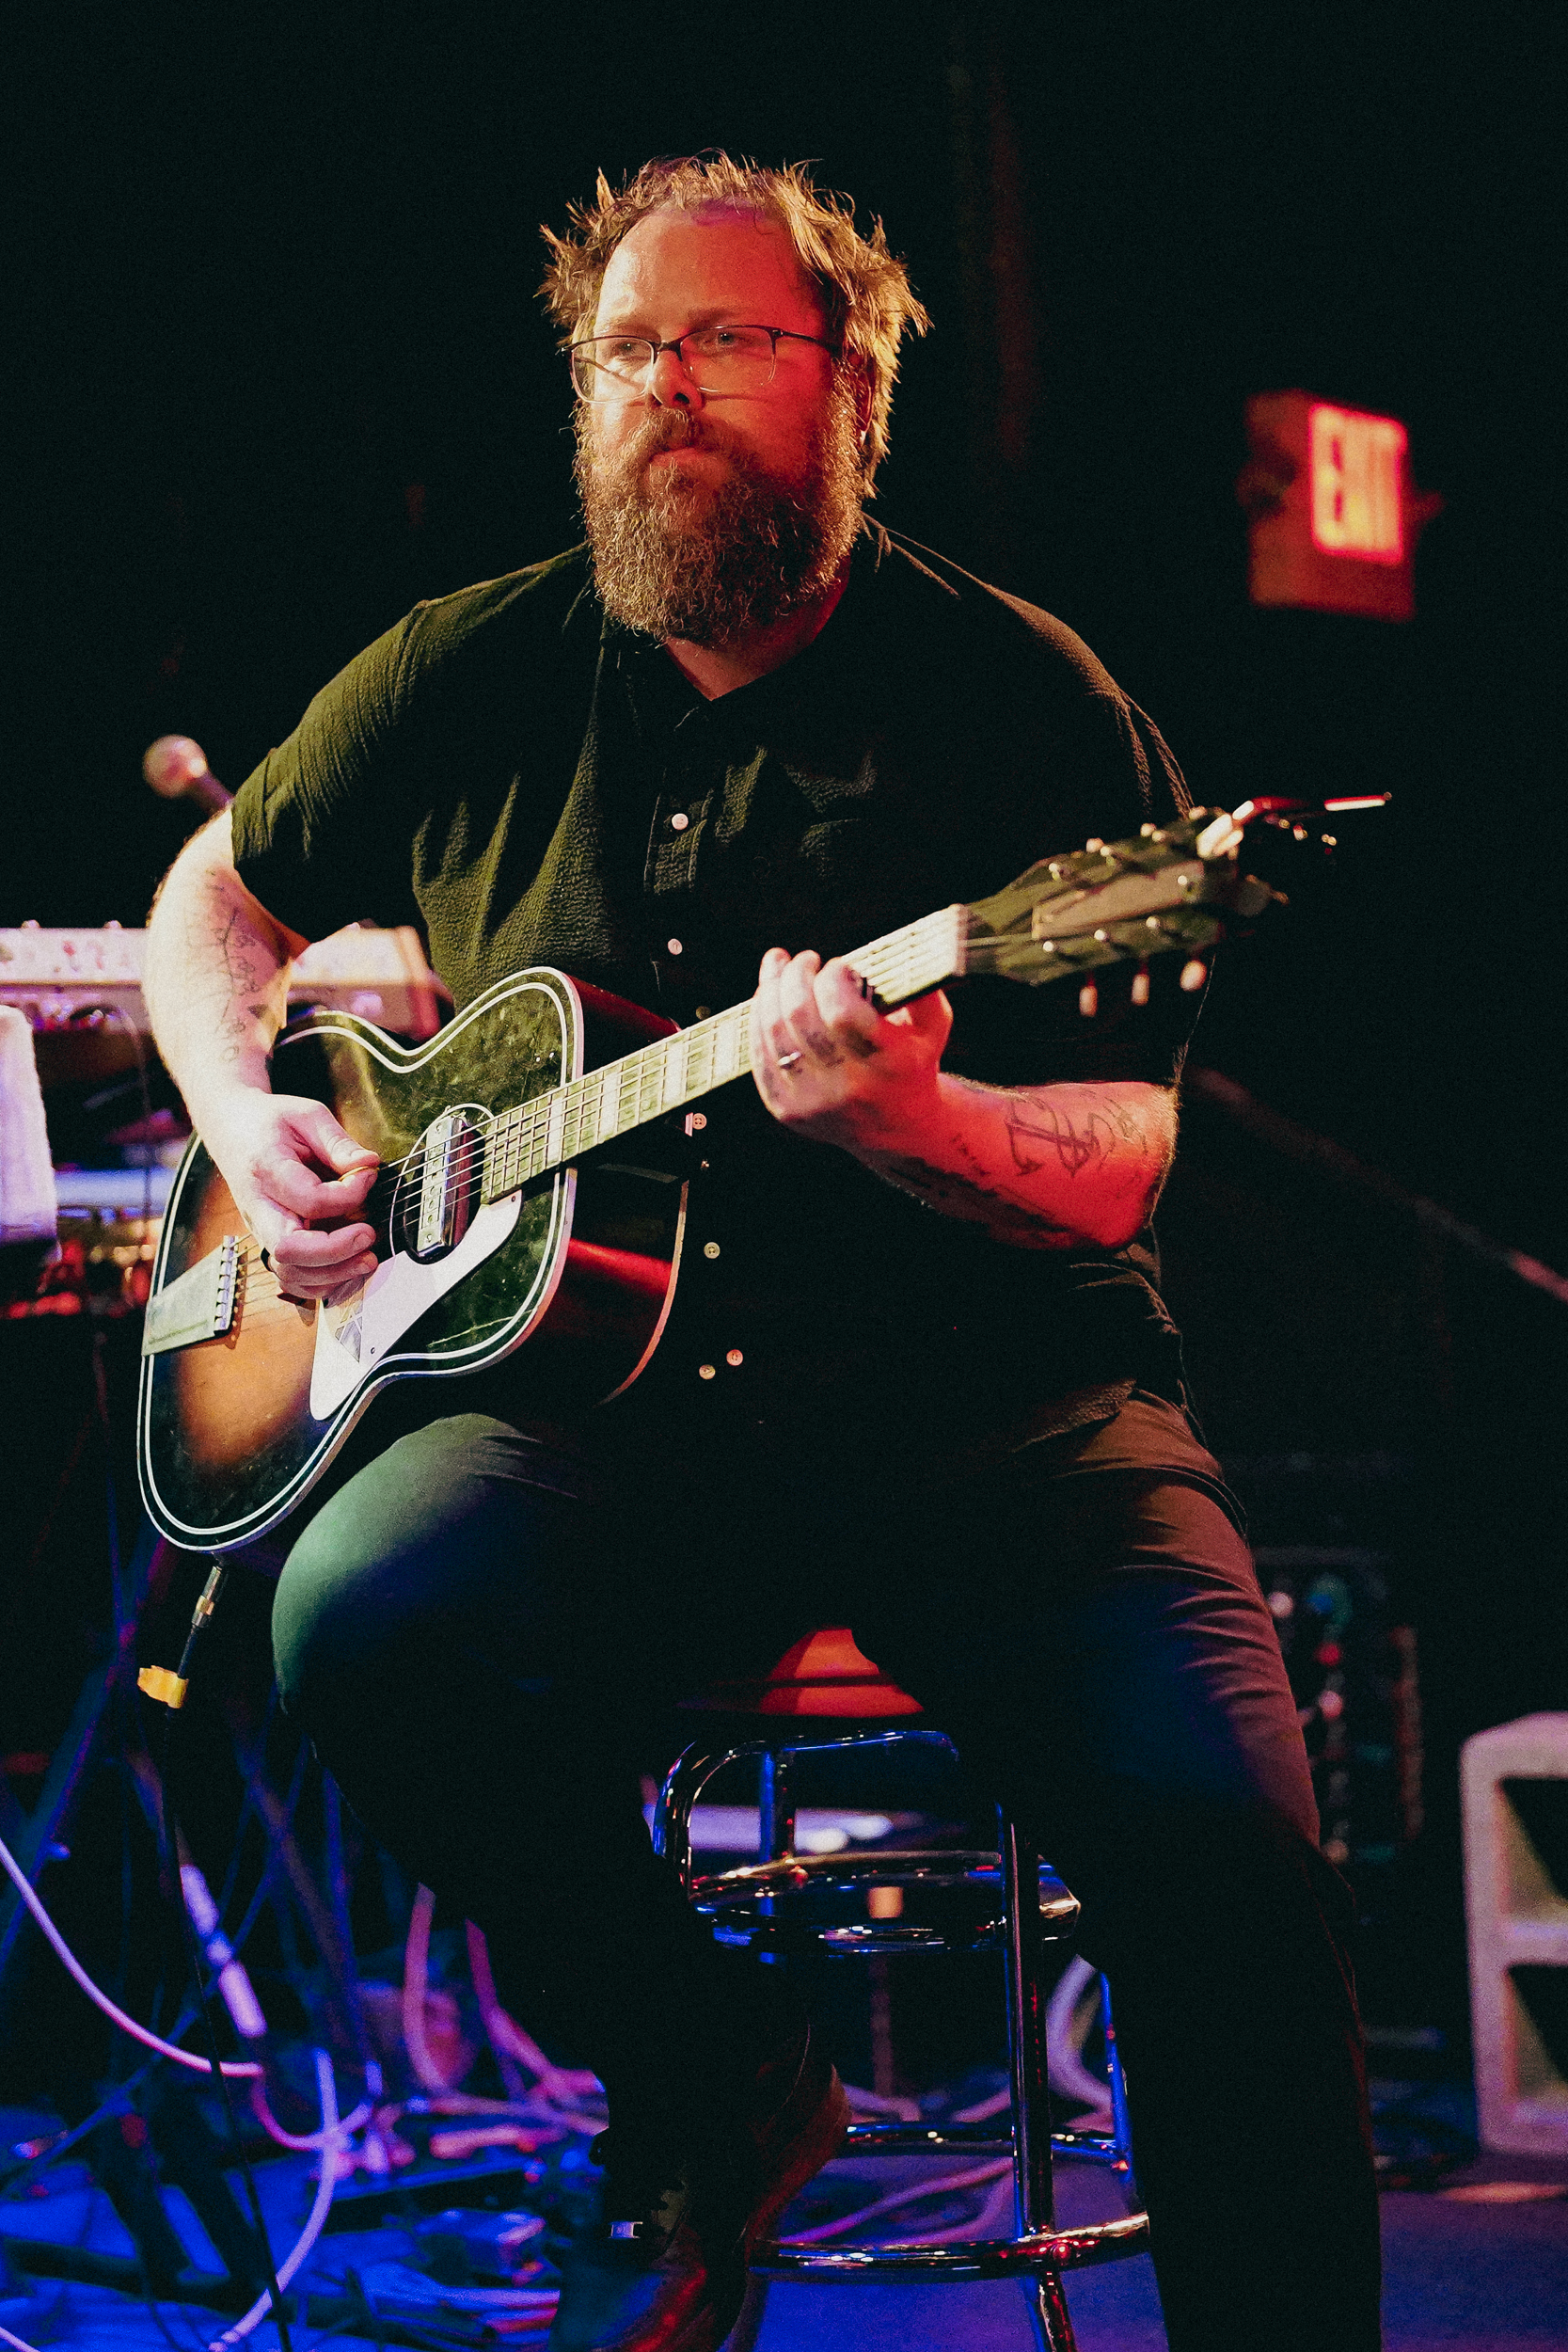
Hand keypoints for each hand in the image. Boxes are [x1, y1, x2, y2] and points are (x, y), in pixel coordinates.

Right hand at [199, 1091, 380, 1300]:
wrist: (231, 1129)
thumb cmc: (269, 1122)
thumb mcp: (308, 1115)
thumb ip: (338, 1142)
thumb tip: (368, 1166)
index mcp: (266, 1169)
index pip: (308, 1200)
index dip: (348, 1195)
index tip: (368, 1177)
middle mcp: (258, 1207)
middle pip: (289, 1249)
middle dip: (336, 1252)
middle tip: (369, 1235)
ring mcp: (261, 1229)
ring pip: (289, 1273)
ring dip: (333, 1274)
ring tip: (367, 1257)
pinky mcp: (270, 1241)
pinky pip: (291, 1279)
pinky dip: (321, 1284)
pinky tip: (349, 1268)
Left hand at [749, 948, 952, 1152]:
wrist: (898, 1127)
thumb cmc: (913, 1059)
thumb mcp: (933, 1025)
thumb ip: (919, 986)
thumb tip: (893, 951)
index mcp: (890, 1064)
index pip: (842, 1013)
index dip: (832, 980)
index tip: (839, 966)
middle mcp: (850, 1088)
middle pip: (799, 1016)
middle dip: (796, 975)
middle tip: (806, 960)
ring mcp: (814, 1102)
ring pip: (772, 1032)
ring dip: (770, 989)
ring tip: (781, 968)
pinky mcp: (787, 1110)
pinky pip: (759, 1055)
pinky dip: (757, 1019)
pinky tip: (767, 996)